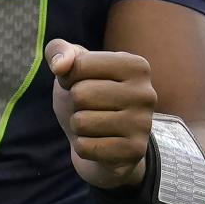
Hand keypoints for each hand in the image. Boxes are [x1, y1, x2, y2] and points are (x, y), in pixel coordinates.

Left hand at [45, 39, 156, 189]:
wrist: (106, 144)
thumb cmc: (89, 98)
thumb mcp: (72, 69)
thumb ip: (59, 51)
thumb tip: (60, 65)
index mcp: (136, 65)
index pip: (80, 65)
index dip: (69, 78)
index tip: (83, 84)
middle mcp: (146, 93)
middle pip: (80, 94)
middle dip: (75, 104)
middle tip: (90, 108)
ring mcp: (143, 124)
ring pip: (81, 122)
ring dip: (78, 126)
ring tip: (94, 125)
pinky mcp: (134, 152)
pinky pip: (85, 147)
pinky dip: (82, 146)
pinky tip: (99, 143)